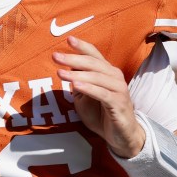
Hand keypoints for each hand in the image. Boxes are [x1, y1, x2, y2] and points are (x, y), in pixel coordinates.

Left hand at [53, 35, 143, 157]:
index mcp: (107, 72)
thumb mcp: (85, 97)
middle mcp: (114, 77)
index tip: (68, 39)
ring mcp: (119, 90)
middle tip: (55, 56)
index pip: (94, 55)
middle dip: (73, 59)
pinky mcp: (119, 104)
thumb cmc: (102, 114)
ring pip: (97, 77)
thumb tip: (66, 69)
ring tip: (60, 73)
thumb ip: (78, 83)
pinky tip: (75, 85)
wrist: (120, 136)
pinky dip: (89, 88)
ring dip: (78, 73)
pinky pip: (103, 94)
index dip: (82, 46)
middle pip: (93, 63)